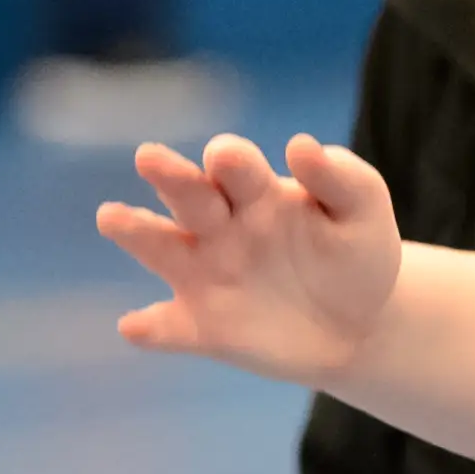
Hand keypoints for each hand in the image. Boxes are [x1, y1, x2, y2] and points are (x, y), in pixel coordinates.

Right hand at [98, 135, 399, 385]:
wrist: (360, 324)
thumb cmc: (355, 252)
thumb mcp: (363, 209)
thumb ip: (339, 177)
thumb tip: (301, 145)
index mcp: (256, 190)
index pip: (234, 167)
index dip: (229, 161)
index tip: (227, 157)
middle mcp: (220, 225)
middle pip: (189, 195)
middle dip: (171, 177)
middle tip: (150, 157)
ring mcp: (206, 274)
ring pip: (163, 248)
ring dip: (136, 232)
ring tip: (111, 217)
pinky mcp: (204, 327)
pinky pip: (172, 327)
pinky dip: (152, 328)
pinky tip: (133, 327)